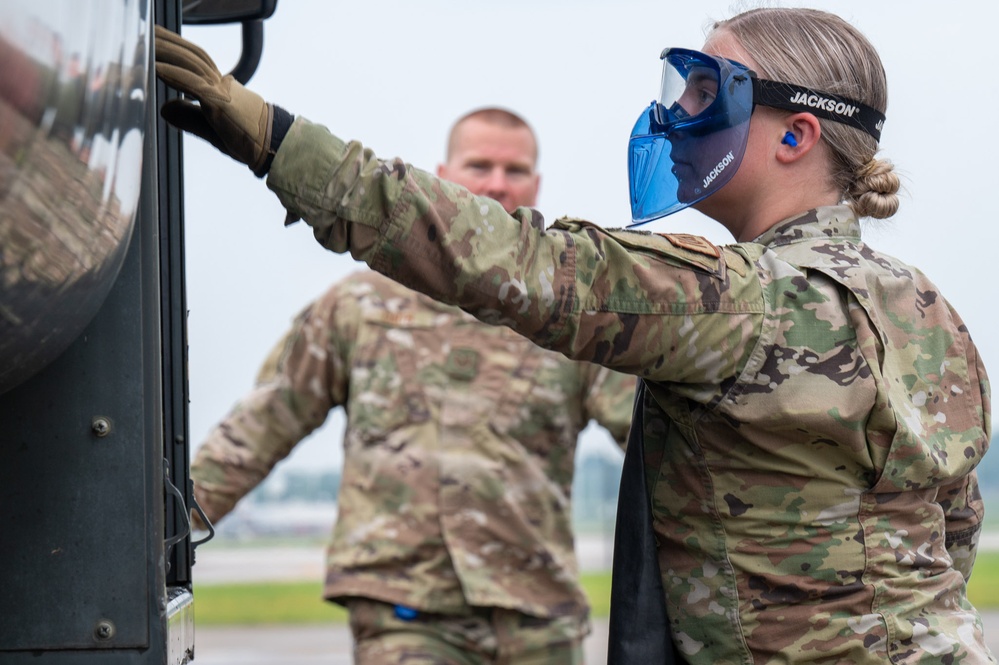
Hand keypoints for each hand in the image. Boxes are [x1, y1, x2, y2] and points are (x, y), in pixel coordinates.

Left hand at [155, 25, 273, 175]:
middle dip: (167, 41)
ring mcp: (221, 91)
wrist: (274, 146)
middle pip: (191, 54)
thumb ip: (188, 116)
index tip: (156, 41)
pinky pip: (194, 84)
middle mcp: (221, 83)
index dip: (175, 50)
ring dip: (165, 52)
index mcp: (220, 88)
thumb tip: (165, 108)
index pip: (194, 61)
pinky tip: (156, 67)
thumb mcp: (211, 128)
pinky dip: (174, 74)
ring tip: (144, 43)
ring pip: (190, 63)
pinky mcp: (221, 102)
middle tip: (145, 31)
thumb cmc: (249, 139)